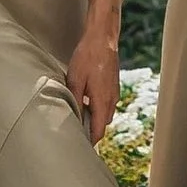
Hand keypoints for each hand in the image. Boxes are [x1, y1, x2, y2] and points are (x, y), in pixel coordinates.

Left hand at [66, 16, 122, 143]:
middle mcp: (111, 100)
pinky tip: (86, 101)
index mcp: (102, 101)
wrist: (102, 39)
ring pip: (106, 114)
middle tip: (75, 132)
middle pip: (103, 124)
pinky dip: (98, 108)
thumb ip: (74, 101)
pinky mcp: (114, 86)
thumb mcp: (74, 80)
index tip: (80, 147)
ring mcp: (114, 92)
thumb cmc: (87, 57)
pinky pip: (107, 104)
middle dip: (92, 131)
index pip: (98, 130)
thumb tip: (72, 119)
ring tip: (79, 117)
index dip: (90, 141)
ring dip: (95, 118)